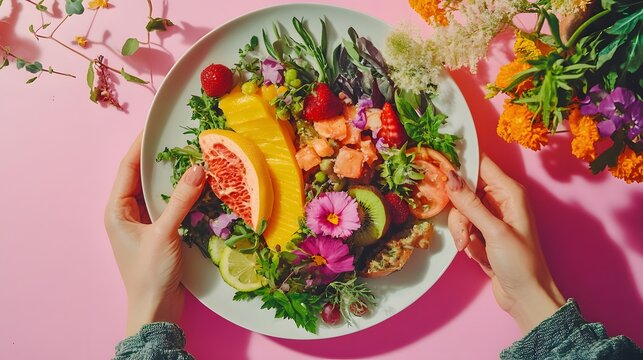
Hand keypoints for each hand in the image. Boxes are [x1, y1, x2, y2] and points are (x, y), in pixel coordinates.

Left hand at [105, 133, 204, 335]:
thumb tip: (198, 169)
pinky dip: (182, 194)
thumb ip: (180, 200)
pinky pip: (170, 205)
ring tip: (192, 156)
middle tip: (181, 139)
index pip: (127, 168)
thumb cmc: (150, 273)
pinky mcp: (159, 232)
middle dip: (161, 159)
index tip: (155, 127)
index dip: (140, 146)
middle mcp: (127, 213)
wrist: (156, 309)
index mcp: (117, 210)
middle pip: (143, 176)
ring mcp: (143, 223)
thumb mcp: (165, 233)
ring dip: (174, 176)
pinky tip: (198, 186)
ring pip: (158, 190)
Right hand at [446, 155, 565, 333]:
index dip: (460, 163)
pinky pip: (463, 223)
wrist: (525, 295)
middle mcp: (500, 199)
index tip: (440, 166)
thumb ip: (470, 204)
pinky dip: (463, 236)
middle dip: (459, 209)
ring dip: (460, 227)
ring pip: (461, 208)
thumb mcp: (494, 231)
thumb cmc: (520, 263)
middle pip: (465, 188)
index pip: (481, 164)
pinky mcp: (482, 230)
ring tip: (467, 245)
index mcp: (510, 192)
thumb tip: (451, 177)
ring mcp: (490, 215)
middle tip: (463, 230)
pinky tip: (471, 250)